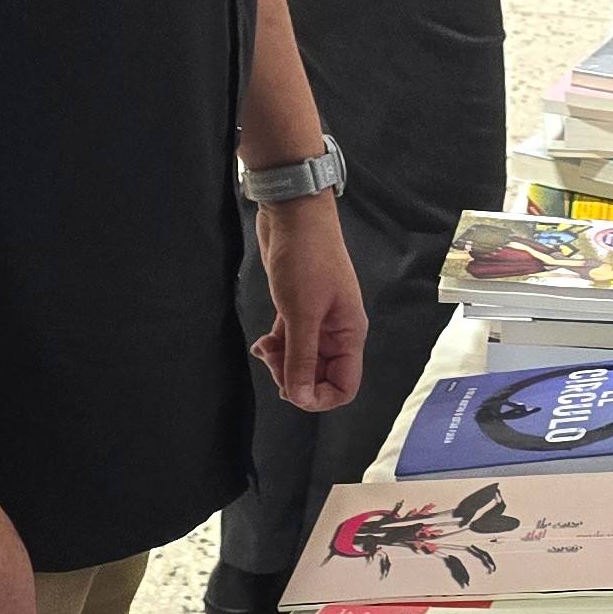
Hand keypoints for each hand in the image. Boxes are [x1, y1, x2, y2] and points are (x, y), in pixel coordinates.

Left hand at [253, 193, 366, 412]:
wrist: (293, 215)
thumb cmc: (306, 258)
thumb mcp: (302, 314)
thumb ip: (301, 359)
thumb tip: (301, 397)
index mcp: (349, 334)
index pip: (344, 386)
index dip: (320, 397)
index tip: (293, 391)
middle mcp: (337, 331)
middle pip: (319, 376)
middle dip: (294, 378)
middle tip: (273, 361)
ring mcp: (318, 320)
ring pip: (301, 360)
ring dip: (281, 362)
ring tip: (265, 347)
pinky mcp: (298, 310)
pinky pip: (290, 342)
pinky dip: (276, 347)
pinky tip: (263, 341)